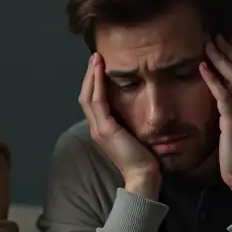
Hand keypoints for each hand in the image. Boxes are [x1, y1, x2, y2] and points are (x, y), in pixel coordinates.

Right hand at [80, 52, 160, 198]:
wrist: (143, 176)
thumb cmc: (145, 158)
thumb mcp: (136, 134)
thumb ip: (132, 121)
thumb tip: (139, 105)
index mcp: (102, 129)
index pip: (93, 101)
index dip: (94, 82)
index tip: (100, 65)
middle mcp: (96, 128)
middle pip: (86, 95)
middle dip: (90, 75)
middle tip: (96, 56)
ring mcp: (98, 129)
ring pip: (88, 96)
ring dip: (92, 75)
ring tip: (97, 58)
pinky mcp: (104, 129)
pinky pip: (97, 101)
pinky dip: (98, 84)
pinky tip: (102, 71)